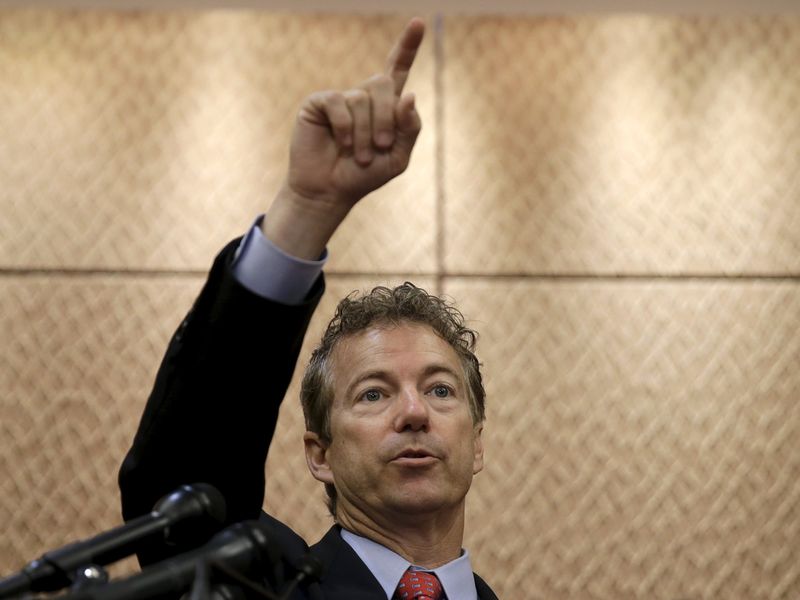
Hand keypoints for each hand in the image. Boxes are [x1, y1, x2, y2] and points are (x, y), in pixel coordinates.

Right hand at [263, 18, 424, 258]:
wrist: (330, 191)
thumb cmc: (364, 176)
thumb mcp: (398, 157)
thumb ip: (409, 128)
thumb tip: (408, 95)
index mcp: (385, 106)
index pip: (398, 69)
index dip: (408, 46)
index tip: (419, 23)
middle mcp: (362, 96)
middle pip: (383, 84)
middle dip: (387, 117)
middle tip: (381, 145)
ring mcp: (340, 98)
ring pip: (362, 99)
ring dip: (365, 133)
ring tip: (358, 155)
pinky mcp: (318, 103)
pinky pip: (339, 103)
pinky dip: (346, 127)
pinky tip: (342, 144)